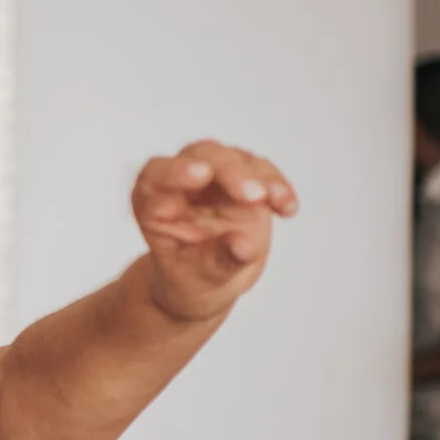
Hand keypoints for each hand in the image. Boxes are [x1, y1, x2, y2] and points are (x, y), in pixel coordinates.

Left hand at [132, 142, 297, 322]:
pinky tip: (286, 207)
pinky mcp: (242, 179)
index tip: (201, 174)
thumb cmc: (189, 278)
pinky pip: (261, 171)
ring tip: (274, 200)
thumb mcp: (197, 279)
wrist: (208, 282)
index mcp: (153, 203)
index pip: (157, 176)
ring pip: (233, 157)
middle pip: (202, 157)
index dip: (176, 171)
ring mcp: (213, 178)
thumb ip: (217, 261)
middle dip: (230, 171)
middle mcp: (181, 183)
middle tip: (255, 195)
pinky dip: (276, 185)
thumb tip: (243, 247)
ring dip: (258, 176)